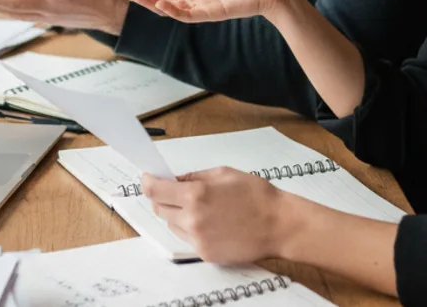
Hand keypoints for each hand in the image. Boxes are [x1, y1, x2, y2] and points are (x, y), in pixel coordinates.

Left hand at [142, 168, 285, 263]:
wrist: (279, 225)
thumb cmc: (257, 196)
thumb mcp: (224, 173)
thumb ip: (195, 176)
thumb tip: (175, 179)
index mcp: (196, 195)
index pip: (155, 191)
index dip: (148, 182)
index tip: (147, 178)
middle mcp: (192, 219)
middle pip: (159, 209)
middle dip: (163, 198)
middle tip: (175, 191)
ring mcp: (198, 239)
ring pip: (172, 225)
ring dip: (178, 214)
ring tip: (202, 208)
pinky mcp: (205, 253)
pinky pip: (188, 239)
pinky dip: (192, 229)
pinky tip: (212, 222)